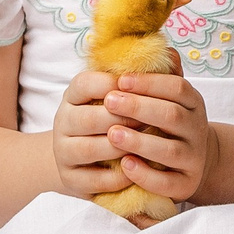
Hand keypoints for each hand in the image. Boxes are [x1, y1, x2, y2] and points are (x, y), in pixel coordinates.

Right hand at [52, 69, 139, 198]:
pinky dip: (120, 176)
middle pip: (90, 118)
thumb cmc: (115, 120)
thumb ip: (143, 76)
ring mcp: (63, 153)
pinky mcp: (71, 180)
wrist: (90, 160)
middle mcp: (62, 122)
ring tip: (148, 143)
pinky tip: (138, 168)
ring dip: (123, 146)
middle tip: (152, 120)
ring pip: (91, 148)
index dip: (112, 85)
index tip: (136, 88)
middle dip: (125, 119)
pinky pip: (96, 180)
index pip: (85, 83)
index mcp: (73, 96)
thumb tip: (170, 53)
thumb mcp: (122, 96)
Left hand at [100, 71, 213, 206]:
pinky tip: (125, 165)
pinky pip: (167, 183)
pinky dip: (146, 174)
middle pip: (172, 116)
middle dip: (139, 108)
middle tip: (110, 101)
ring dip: (140, 141)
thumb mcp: (166, 96)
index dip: (149, 83)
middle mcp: (197, 130)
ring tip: (112, 134)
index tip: (121, 80)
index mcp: (193, 103)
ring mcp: (194, 159)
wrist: (188, 161)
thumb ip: (159, 73)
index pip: (177, 88)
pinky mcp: (186, 185)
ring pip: (170, 150)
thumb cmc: (165, 122)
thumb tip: (156, 44)